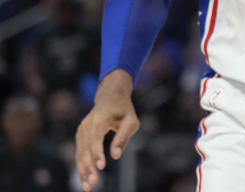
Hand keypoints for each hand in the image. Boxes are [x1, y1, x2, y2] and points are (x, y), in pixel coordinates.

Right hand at [75, 70, 139, 190]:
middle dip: (88, 167)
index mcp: (99, 120)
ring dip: (83, 170)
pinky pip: (80, 153)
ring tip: (88, 187)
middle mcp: (86, 126)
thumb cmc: (124, 109)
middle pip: (85, 149)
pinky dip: (82, 166)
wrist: (110, 96)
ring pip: (80, 153)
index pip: (95, 138)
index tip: (101, 167)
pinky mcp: (81, 136)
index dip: (97, 153)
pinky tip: (85, 179)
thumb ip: (123, 137)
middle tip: (92, 184)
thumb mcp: (131, 121)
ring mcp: (81, 131)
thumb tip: (115, 156)